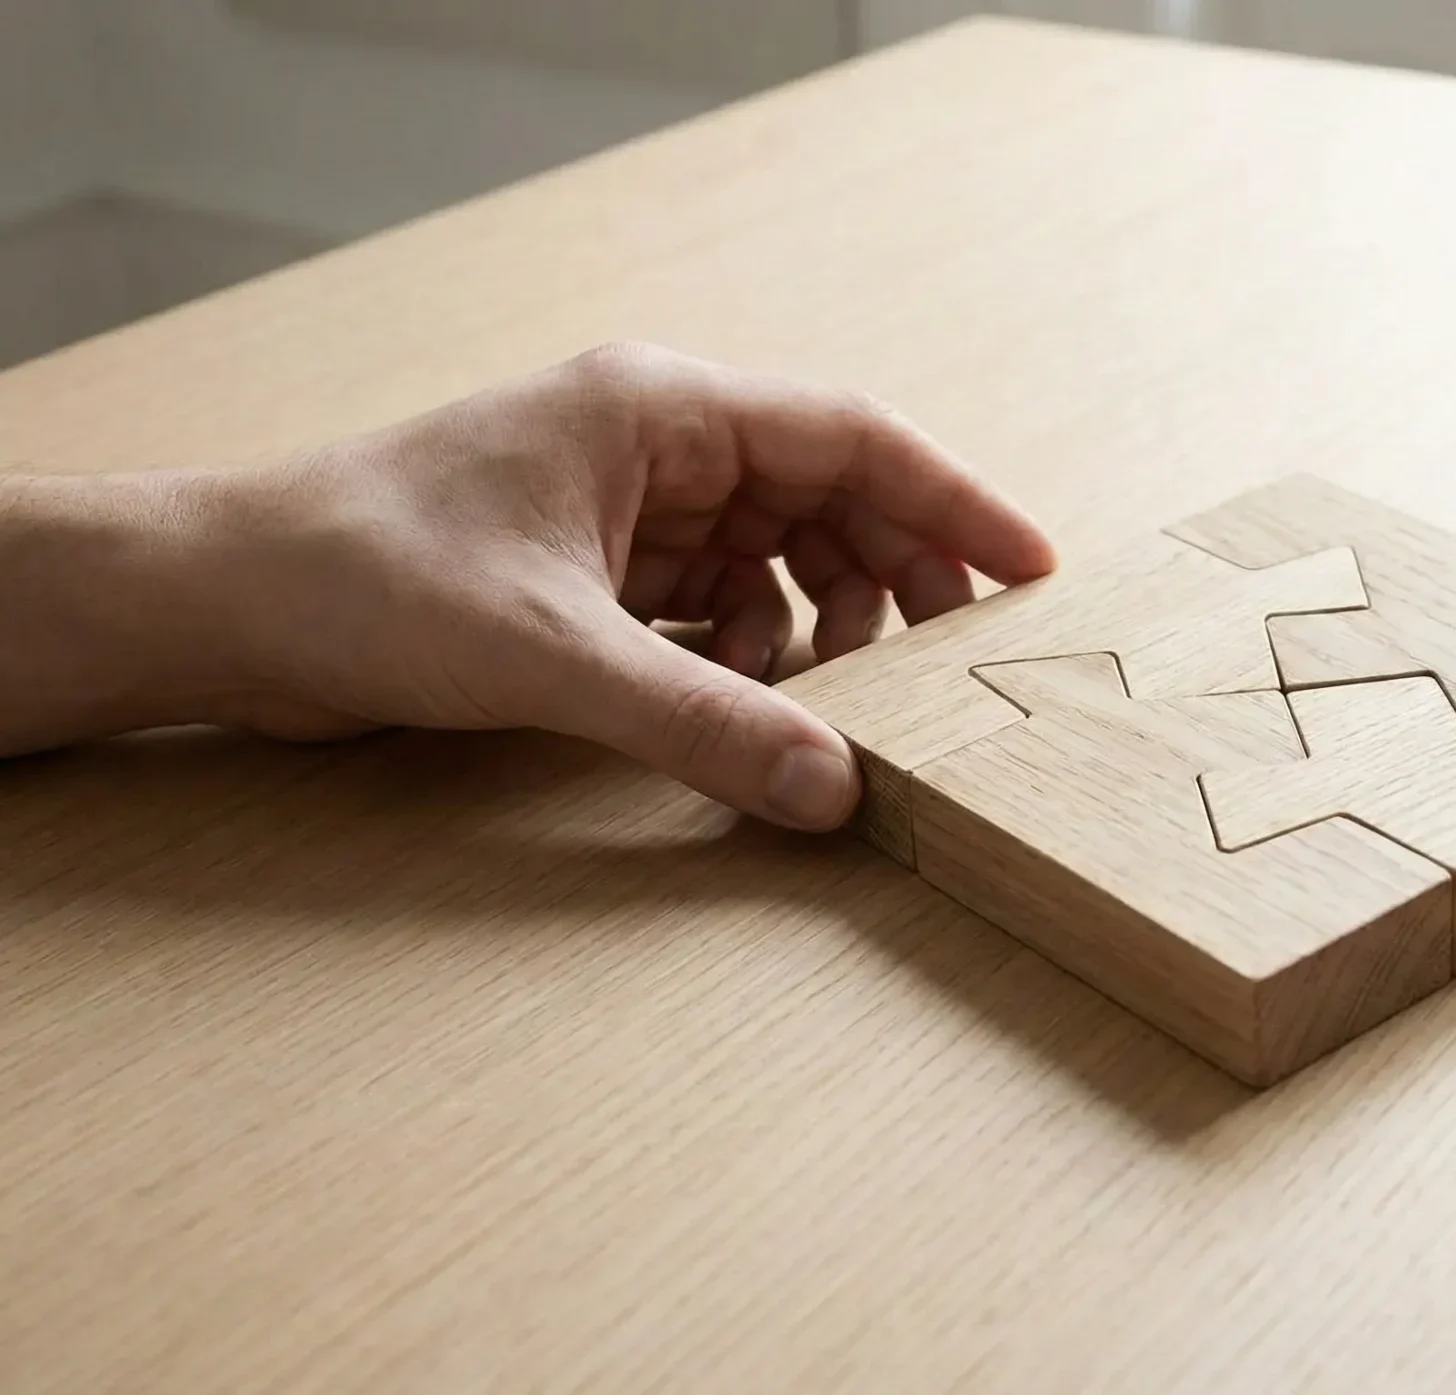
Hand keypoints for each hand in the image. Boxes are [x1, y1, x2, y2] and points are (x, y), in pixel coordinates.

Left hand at [31, 343, 1054, 828]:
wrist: (221, 603)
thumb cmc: (363, 576)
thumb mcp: (553, 657)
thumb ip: (704, 724)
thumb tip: (836, 791)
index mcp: (658, 410)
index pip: (854, 439)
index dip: (955, 504)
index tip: (1034, 571)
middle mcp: (654, 444)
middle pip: (830, 499)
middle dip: (895, 583)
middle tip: (950, 672)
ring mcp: (624, 506)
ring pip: (778, 557)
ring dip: (818, 629)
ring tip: (832, 705)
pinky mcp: (593, 569)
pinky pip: (717, 604)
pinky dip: (751, 655)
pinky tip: (746, 705)